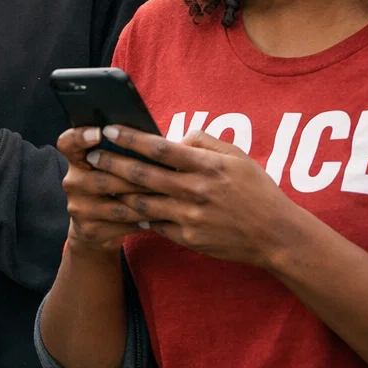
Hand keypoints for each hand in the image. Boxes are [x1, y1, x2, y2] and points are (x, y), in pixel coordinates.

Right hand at [56, 127, 150, 252]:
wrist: (95, 227)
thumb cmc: (113, 187)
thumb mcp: (111, 167)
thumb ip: (123, 152)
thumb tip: (156, 140)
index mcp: (76, 160)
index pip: (68, 143)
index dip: (80, 136)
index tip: (99, 133)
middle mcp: (72, 182)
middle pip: (102, 178)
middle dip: (134, 178)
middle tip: (162, 174)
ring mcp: (79, 207)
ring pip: (117, 205)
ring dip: (144, 202)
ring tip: (167, 197)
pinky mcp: (89, 229)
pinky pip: (122, 225)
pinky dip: (142, 221)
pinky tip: (158, 217)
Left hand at [88, 127, 304, 268]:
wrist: (276, 235)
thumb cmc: (256, 191)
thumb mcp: (236, 157)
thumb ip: (204, 142)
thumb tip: (175, 137)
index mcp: (206, 166)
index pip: (159, 148)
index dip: (130, 138)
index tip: (108, 130)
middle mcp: (195, 190)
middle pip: (142, 175)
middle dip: (111, 164)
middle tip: (91, 156)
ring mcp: (190, 216)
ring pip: (141, 201)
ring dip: (116, 190)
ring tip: (97, 180)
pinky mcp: (188, 237)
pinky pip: (154, 223)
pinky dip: (136, 214)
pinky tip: (121, 205)